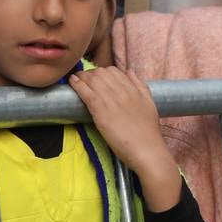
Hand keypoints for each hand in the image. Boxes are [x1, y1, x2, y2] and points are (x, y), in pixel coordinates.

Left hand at [69, 67, 182, 210]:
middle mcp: (122, 91)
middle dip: (90, 74)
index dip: (102, 72)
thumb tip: (129, 71)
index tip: (96, 79)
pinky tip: (72, 83)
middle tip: (83, 80)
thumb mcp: (150, 103)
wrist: (147, 150)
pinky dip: (77, 84)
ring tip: (75, 80)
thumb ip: (140, 86)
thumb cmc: (149, 132)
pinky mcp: (100, 111)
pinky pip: (86, 91)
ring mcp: (111, 100)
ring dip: (81, 77)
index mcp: (134, 89)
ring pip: (92, 79)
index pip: (114, 71)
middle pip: (101, 73)